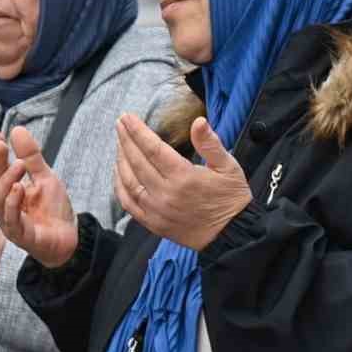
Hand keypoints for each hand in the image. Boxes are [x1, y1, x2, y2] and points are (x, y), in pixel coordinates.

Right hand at [0, 127, 78, 268]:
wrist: (70, 239)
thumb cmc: (54, 211)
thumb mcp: (45, 177)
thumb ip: (31, 157)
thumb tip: (16, 130)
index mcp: (10, 192)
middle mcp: (6, 207)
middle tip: (1, 145)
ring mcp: (11, 222)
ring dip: (6, 181)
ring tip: (18, 166)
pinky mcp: (21, 236)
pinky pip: (11, 220)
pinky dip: (13, 203)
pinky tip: (20, 189)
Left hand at [115, 114, 249, 251]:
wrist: (232, 234)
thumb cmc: (231, 198)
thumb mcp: (228, 166)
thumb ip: (210, 143)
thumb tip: (198, 121)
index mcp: (183, 176)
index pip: (153, 148)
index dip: (137, 131)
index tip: (127, 117)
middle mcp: (166, 193)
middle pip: (137, 161)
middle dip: (126, 140)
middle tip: (120, 124)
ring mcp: (157, 210)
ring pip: (128, 181)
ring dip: (120, 160)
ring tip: (120, 143)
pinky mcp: (153, 223)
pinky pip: (128, 203)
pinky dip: (119, 186)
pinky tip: (118, 172)